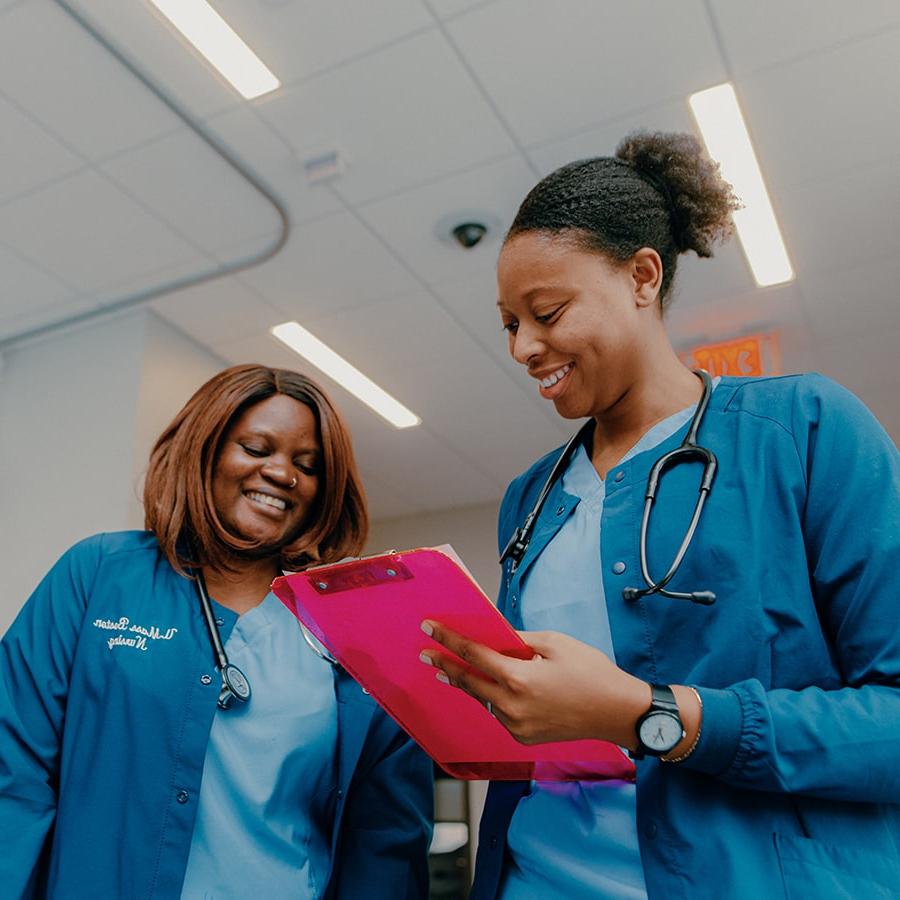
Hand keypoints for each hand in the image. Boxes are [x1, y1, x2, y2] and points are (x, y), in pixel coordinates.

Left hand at [419, 621, 650, 747]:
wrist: (617, 712)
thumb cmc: (591, 672)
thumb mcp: (555, 643)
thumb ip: (519, 641)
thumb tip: (496, 638)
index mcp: (519, 679)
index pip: (474, 655)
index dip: (449, 640)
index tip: (430, 629)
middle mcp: (512, 706)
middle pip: (469, 682)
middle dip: (445, 666)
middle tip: (426, 654)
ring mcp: (517, 726)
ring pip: (484, 700)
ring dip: (468, 683)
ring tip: (448, 670)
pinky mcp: (524, 737)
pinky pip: (499, 713)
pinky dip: (491, 698)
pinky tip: (488, 687)